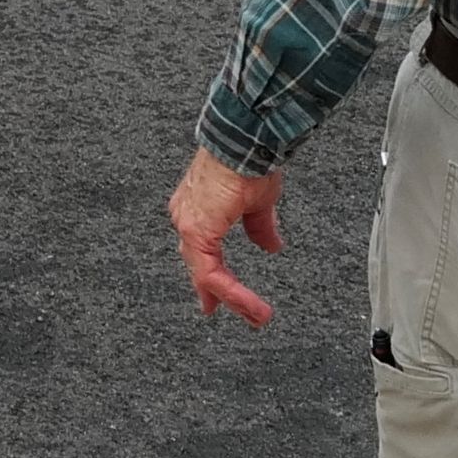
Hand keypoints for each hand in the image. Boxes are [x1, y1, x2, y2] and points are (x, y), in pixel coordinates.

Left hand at [165, 152, 287, 327]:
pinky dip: (232, 292)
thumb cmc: (249, 160)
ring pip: (205, 274)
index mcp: (198, 209)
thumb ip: (259, 226)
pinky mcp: (197, 232)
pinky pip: (211, 273)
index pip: (199, 251)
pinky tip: (251, 306)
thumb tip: (270, 245)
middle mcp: (187, 217)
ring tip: (258, 316)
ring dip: (234, 299)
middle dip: (220, 294)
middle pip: (199, 266)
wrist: (245, 141)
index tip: (216, 300)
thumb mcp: (258, 202)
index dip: (209, 277)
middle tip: (243, 315)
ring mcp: (188, 225)